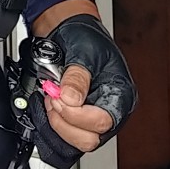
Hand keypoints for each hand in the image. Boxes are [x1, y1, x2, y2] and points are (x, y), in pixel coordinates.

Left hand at [27, 14, 136, 167]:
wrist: (70, 29)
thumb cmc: (85, 36)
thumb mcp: (84, 50)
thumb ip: (78, 75)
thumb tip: (70, 98)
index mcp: (120, 95)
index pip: (103, 122)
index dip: (76, 114)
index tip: (58, 96)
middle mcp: (110, 111)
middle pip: (90, 139)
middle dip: (65, 121)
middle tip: (52, 96)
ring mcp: (94, 116)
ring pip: (77, 141)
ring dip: (58, 123)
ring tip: (50, 98)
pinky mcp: (79, 118)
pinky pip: (67, 135)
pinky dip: (54, 124)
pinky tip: (49, 105)